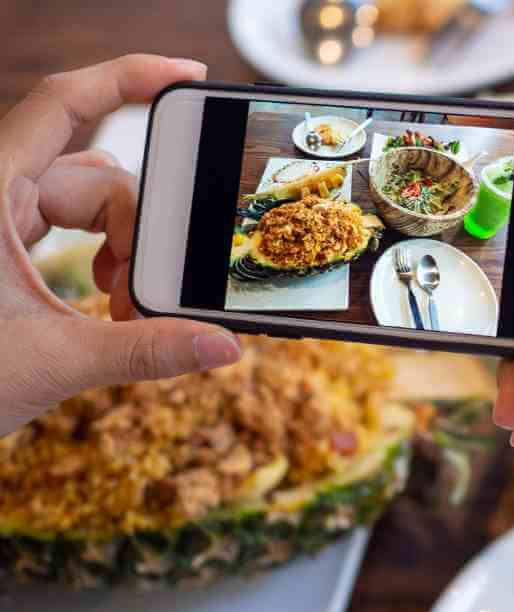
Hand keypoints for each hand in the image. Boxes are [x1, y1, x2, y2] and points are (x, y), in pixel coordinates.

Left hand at [0, 54, 241, 434]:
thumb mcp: (52, 363)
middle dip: (138, 228)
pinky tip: (115, 304)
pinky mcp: (8, 248)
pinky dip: (108, 260)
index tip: (187, 77)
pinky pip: (74, 229)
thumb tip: (222, 345)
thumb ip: (143, 352)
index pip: (62, 105)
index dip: (126, 77)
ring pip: (90, 205)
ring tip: (127, 308)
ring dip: (126, 251)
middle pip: (95, 176)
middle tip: (147, 290)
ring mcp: (1, 221)